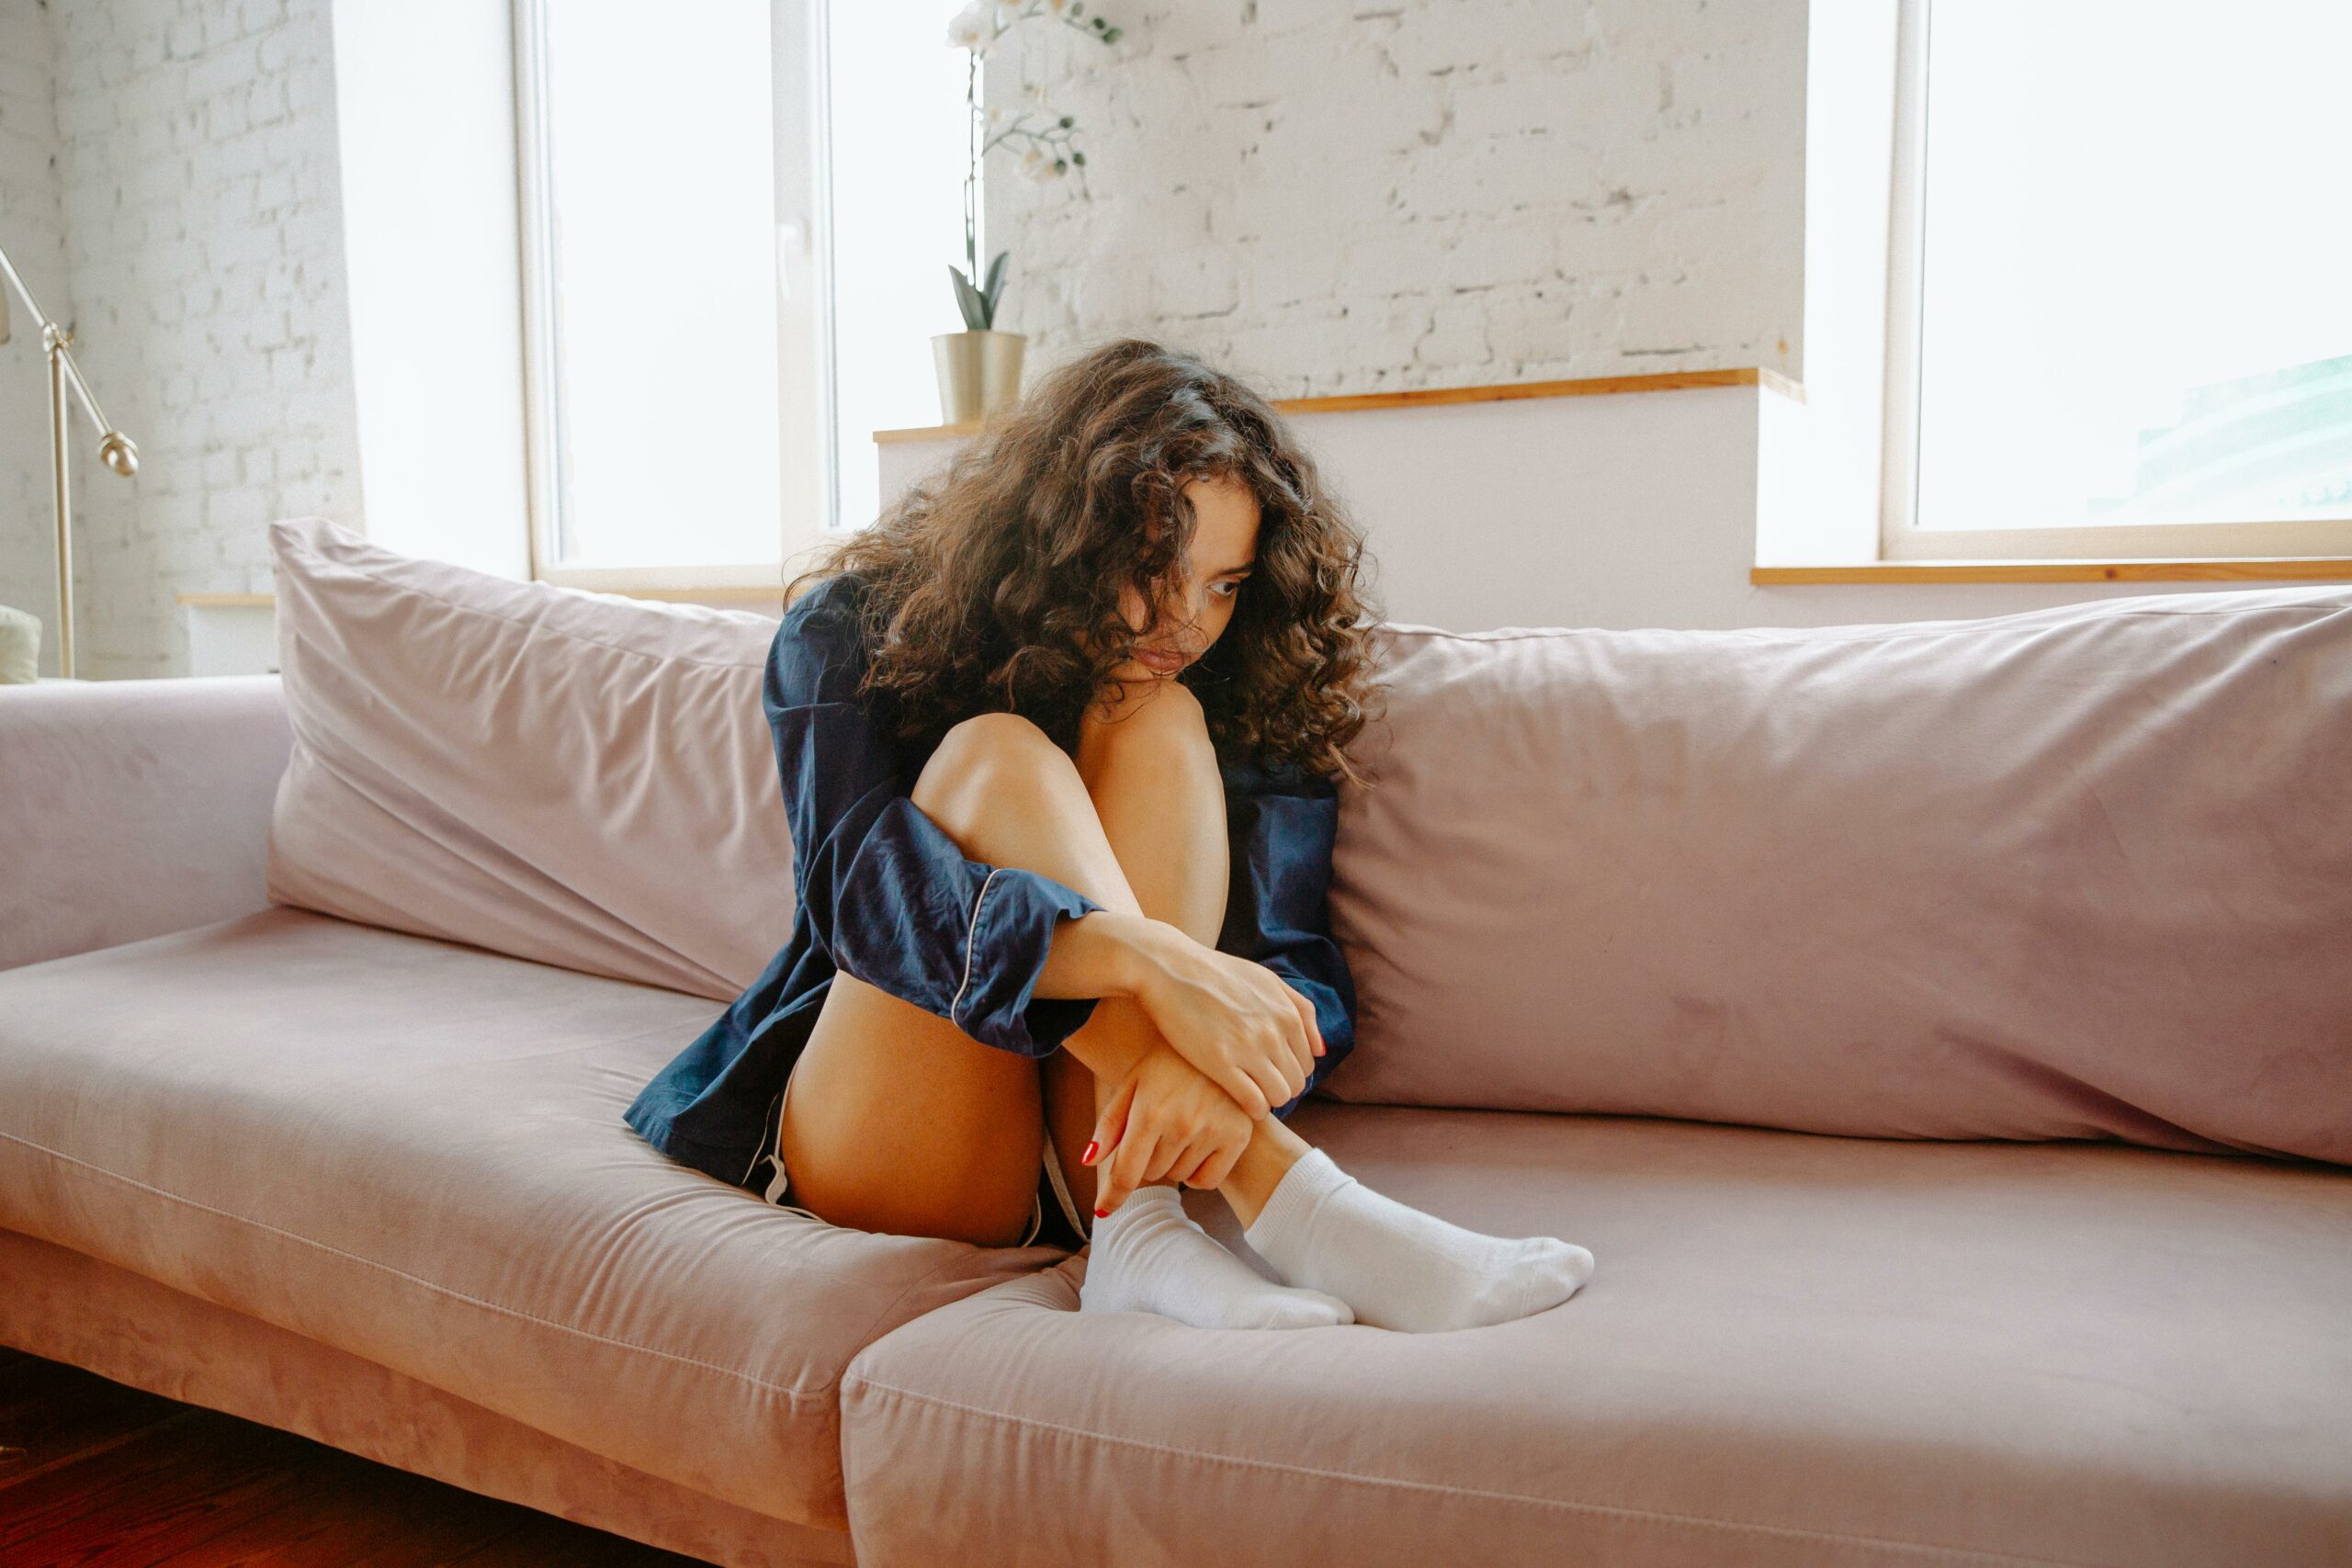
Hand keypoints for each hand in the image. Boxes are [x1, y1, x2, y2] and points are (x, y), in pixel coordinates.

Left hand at [1083, 1042, 1256, 1215]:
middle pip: (1152, 1174)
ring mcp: (1213, 1131)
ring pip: (1179, 1177)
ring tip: (1183, 1126)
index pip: (1126, 1172)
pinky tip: (1200, 1144)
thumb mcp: (1132, 1084)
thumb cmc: (1167, 1065)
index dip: (1112, 1196)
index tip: (1104, 1211)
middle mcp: (1182, 1124)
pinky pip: (1208, 1181)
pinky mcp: (1238, 1136)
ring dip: (1174, 1161)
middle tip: (1159, 1127)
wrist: (1217, 1043)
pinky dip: (1199, 1172)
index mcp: (1150, 1111)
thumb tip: (1088, 1162)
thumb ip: (1109, 1124)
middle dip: (1148, 1158)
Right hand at [1127, 922, 1323, 1119]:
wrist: (1171, 968)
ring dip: (1267, 1100)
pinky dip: (1252, 1109)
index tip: (1268, 1073)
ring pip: (1279, 1097)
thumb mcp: (1267, 980)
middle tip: (1257, 1085)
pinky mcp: (1221, 1063)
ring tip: (1247, 1093)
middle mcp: (1274, 1032)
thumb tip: (1321, 1050)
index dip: (1288, 1073)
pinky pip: (1254, 1103)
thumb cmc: (1217, 974)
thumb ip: (1301, 1010)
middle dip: (1279, 1088)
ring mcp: (1248, 1048)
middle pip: (1295, 1084)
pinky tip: (1238, 1101)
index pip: (1307, 1065)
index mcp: (1287, 1014)